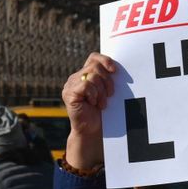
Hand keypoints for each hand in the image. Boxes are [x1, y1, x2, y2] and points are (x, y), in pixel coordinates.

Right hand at [62, 52, 115, 170]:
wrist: (92, 131)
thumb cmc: (102, 112)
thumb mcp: (106, 92)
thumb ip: (108, 79)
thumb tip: (118, 68)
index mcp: (85, 74)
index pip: (94, 57)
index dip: (105, 60)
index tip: (115, 70)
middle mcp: (75, 77)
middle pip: (95, 66)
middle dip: (107, 80)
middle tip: (110, 94)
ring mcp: (70, 85)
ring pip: (92, 76)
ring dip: (101, 91)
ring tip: (101, 103)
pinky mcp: (69, 94)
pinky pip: (86, 86)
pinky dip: (94, 94)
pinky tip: (94, 104)